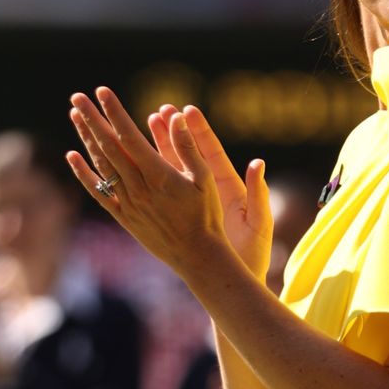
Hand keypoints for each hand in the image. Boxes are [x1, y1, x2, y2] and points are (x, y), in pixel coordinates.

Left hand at [67, 87, 268, 279]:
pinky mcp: (123, 216)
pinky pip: (98, 192)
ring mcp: (128, 202)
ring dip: (86, 138)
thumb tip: (176, 117)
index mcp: (159, 175)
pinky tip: (72, 156)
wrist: (196, 254)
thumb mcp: (204, 178)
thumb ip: (188, 147)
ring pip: (100, 165)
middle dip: (92, 119)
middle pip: (108, 147)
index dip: (115, 113)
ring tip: (75, 115)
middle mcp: (138, 188)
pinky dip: (83, 173)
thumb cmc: (206, 214)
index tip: (103, 92)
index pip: (129, 137)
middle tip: (77, 96)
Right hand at [147, 104, 271, 278]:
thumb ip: (258, 193)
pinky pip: (161, 191)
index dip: (199, 132)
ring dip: (157, 148)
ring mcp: (192, 201)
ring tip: (143, 125)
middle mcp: (209, 190)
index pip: (211, 153)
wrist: (237, 278)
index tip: (187, 110)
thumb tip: (258, 164)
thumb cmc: (252, 253)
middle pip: (188, 155)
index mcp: (229, 187)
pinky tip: (130, 162)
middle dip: (172, 132)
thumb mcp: (258, 222)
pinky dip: (148, 176)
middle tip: (158, 111)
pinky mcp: (180, 214)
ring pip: (171, 169)